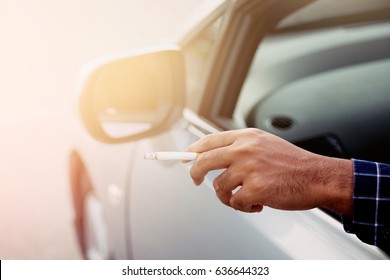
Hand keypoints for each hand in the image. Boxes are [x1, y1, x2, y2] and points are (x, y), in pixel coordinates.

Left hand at [185, 128, 352, 214]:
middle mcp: (244, 149)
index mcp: (246, 137)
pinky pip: (235, 202)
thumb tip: (213, 157)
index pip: (209, 141)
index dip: (193, 151)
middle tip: (195, 181)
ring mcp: (248, 168)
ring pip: (218, 186)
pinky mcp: (254, 188)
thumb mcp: (264, 144)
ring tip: (245, 197)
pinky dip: (244, 207)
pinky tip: (259, 203)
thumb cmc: (293, 164)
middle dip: (194, 173)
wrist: (318, 177)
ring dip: (228, 196)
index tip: (185, 158)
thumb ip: (240, 148)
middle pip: (203, 161)